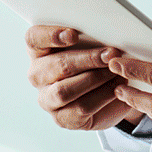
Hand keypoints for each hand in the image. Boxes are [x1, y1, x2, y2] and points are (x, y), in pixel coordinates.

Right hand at [25, 25, 143, 130]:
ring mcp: (47, 99)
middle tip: (111, 54)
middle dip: (87, 59)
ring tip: (116, 73)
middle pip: (56, 65)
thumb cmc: (94, 62)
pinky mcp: (62, 118)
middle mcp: (37, 75)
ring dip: (95, 79)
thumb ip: (92, 37)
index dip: (51, 35)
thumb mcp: (91, 46)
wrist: (105, 95)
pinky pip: (81, 108)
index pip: (34, 39)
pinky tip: (117, 89)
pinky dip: (102, 97)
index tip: (73, 34)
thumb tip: (111, 33)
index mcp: (38, 51)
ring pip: (65, 90)